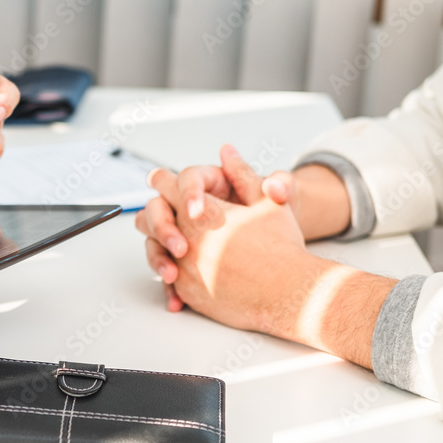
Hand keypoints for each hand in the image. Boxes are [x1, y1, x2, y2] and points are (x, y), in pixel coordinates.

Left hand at [136, 148, 395, 367]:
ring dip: (160, 242)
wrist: (289, 293)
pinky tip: (183, 268)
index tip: (159, 179)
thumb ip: (241, 174)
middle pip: (153, 217)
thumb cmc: (281, 245)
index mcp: (203, 210)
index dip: (164, 180)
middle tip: (159, 210)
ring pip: (156, 248)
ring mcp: (184, 266)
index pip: (168, 187)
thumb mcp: (266, 202)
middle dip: (156, 212)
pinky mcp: (188, 291)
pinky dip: (174, 271)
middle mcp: (187, 237)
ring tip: (170, 241)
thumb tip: (226, 150)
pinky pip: (169, 277)